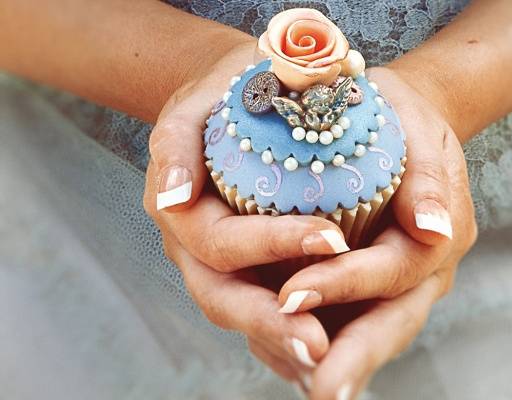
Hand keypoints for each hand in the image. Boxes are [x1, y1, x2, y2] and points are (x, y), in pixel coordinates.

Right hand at [142, 39, 352, 383]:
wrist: (233, 95)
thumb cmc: (222, 92)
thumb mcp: (195, 102)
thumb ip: (175, 144)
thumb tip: (171, 199)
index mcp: (180, 210)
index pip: (221, 243)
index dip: (273, 245)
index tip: (333, 240)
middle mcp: (193, 248)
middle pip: (224, 297)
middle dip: (270, 322)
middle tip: (321, 347)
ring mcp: (216, 264)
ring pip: (241, 312)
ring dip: (280, 340)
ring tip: (326, 358)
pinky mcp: (243, 269)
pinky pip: (260, 306)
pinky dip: (284, 333)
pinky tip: (323, 349)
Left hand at [274, 67, 477, 398]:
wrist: (400, 122)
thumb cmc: (404, 119)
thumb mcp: (421, 130)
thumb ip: (428, 177)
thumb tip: (432, 228)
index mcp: (438, 236)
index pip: (393, 271)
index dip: (345, 285)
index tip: (293, 297)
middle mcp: (419, 272)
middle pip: (390, 322)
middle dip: (354, 357)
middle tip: (321, 390)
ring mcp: (394, 285)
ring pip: (367, 332)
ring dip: (332, 359)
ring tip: (297, 380)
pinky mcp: (367, 288)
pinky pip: (346, 323)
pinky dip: (317, 341)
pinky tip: (284, 352)